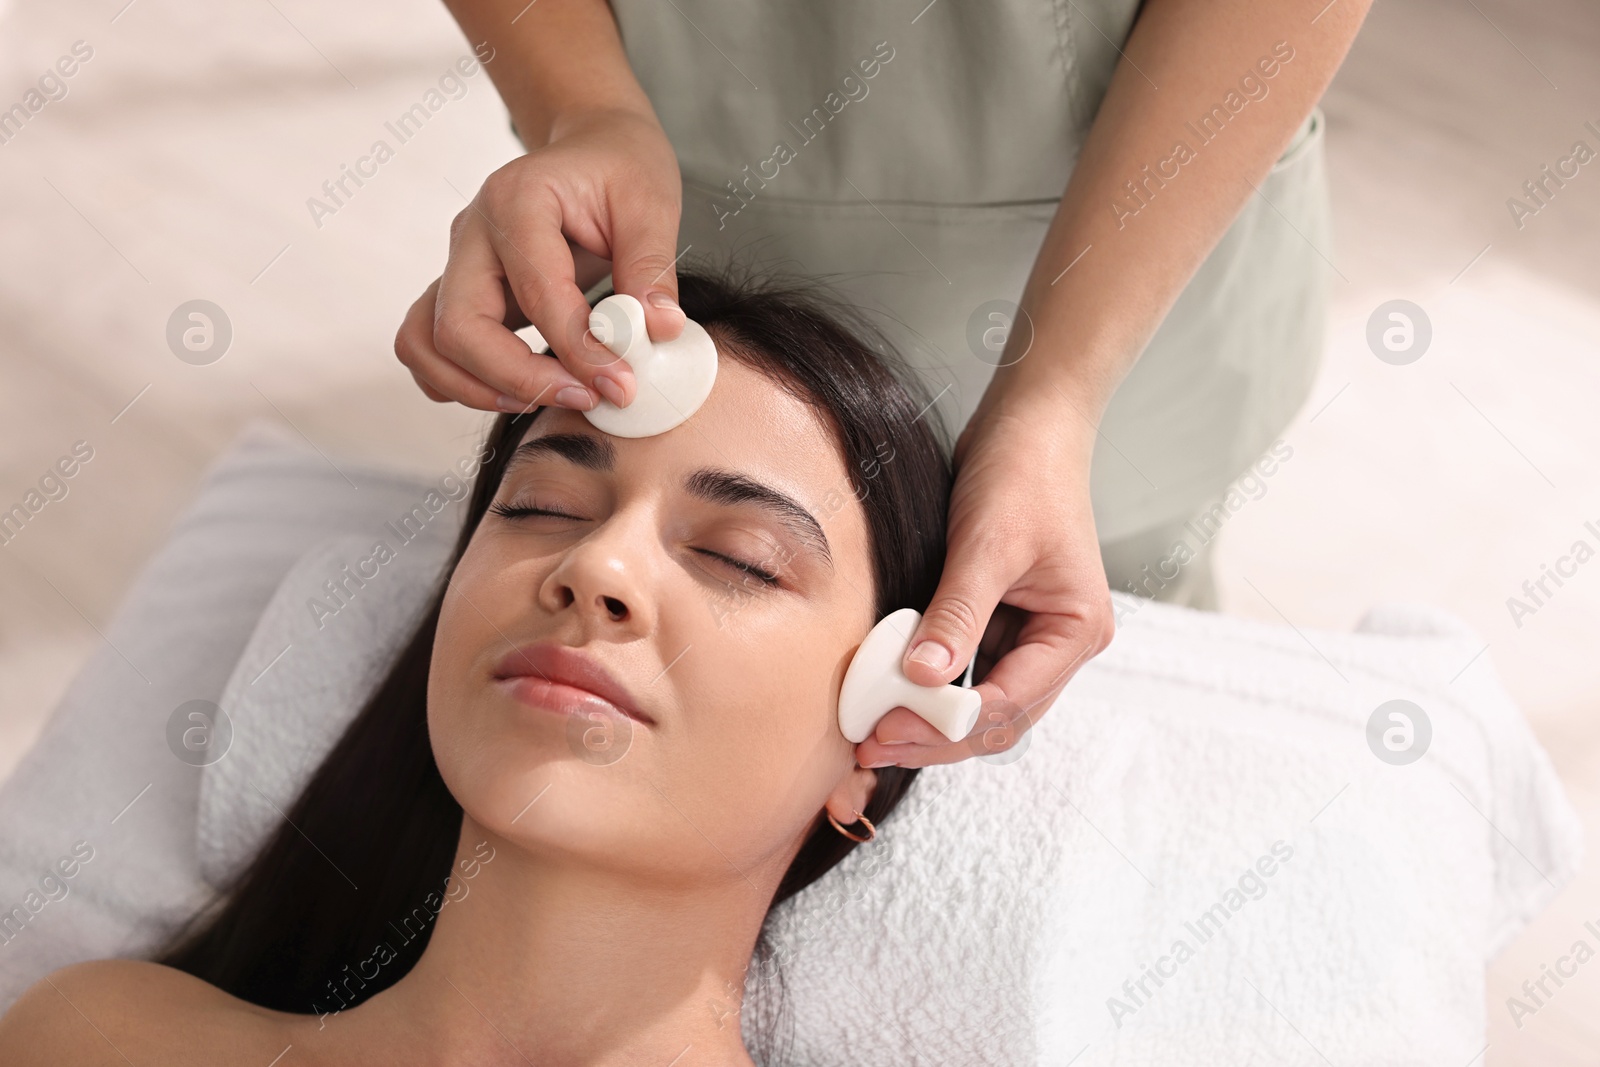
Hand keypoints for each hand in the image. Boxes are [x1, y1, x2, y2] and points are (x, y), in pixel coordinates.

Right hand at [395, 107, 685, 412]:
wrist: (592, 149)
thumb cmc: (619, 169)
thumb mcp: (651, 205)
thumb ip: (652, 270)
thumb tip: (659, 332)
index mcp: (517, 200)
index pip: (535, 292)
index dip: (578, 348)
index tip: (622, 383)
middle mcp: (471, 232)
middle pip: (458, 327)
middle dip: (520, 379)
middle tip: (587, 396)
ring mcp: (457, 264)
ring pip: (426, 344)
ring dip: (479, 388)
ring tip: (552, 397)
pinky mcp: (459, 293)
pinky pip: (430, 349)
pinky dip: (462, 382)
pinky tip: (525, 388)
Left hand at [854, 387, 1115, 769]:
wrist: (1027, 425)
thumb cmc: (1023, 474)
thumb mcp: (987, 543)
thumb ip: (957, 613)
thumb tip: (923, 678)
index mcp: (1076, 630)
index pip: (1010, 702)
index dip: (946, 724)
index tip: (887, 727)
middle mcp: (1058, 644)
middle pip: (996, 719)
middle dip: (933, 736)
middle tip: (870, 745)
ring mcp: (1030, 637)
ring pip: (978, 704)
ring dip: (927, 719)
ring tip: (870, 727)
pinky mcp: (999, 623)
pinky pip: (962, 671)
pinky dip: (927, 686)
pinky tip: (886, 691)